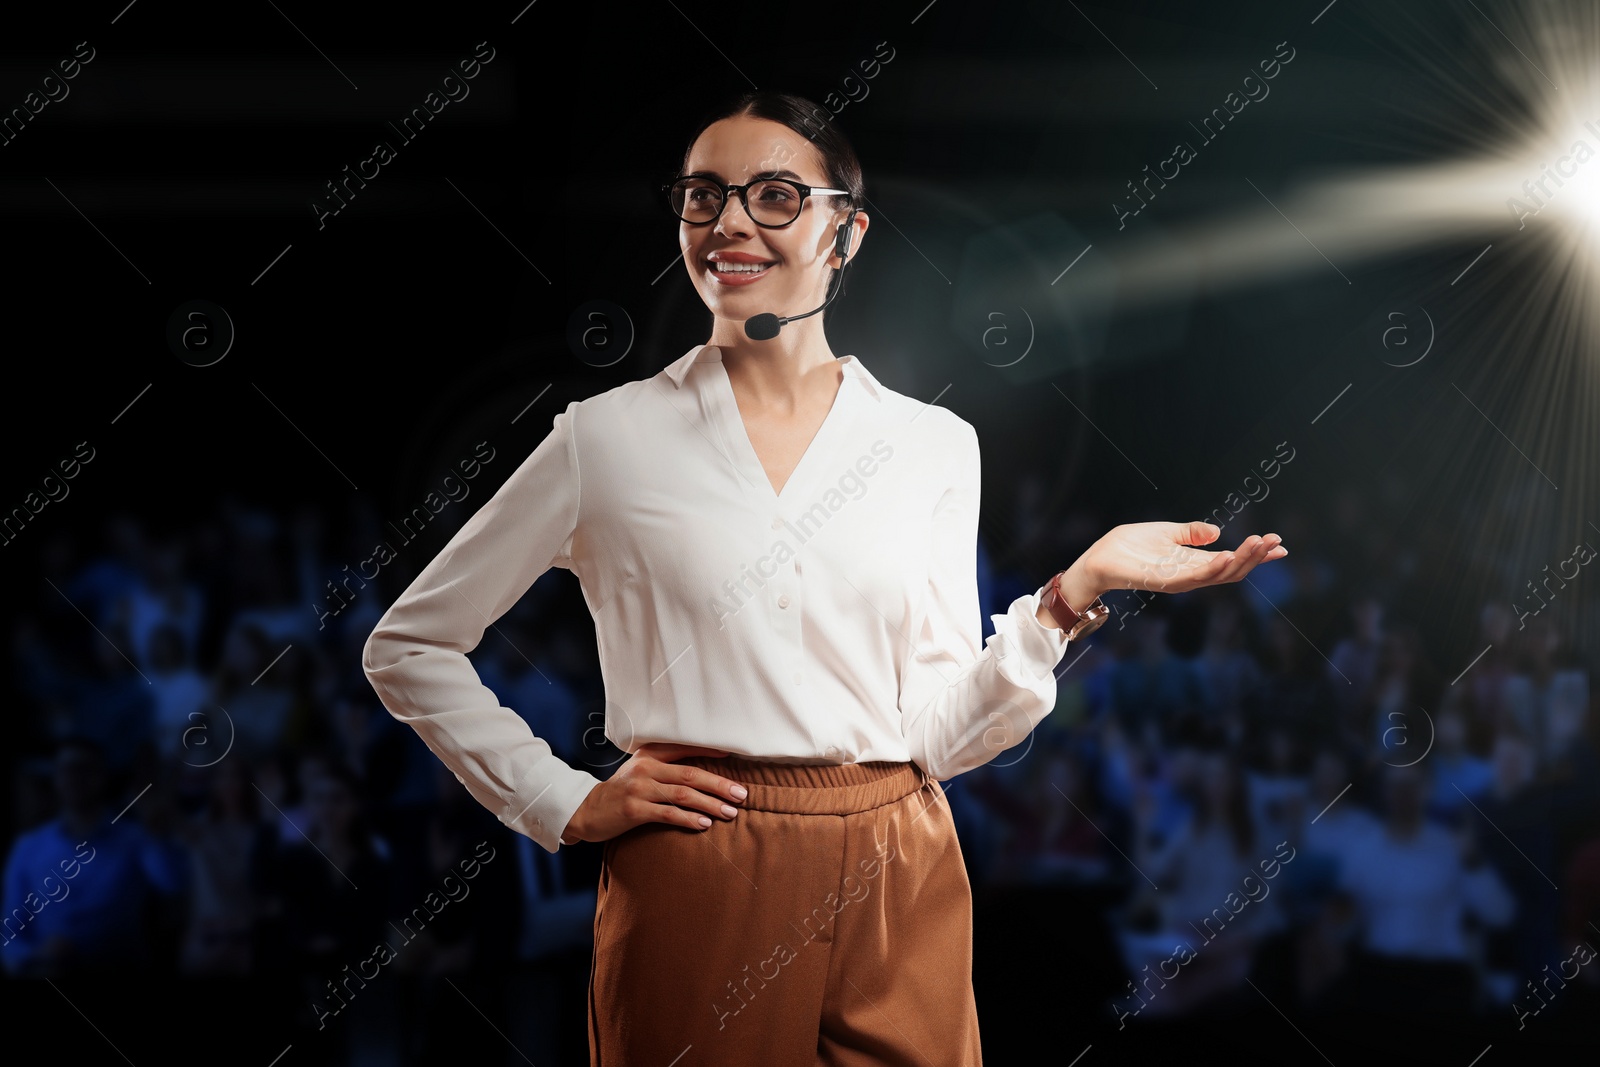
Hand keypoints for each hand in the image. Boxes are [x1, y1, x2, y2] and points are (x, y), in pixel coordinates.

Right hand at [559, 742, 748, 843]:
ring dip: (710, 804)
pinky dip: (689, 819)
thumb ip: (666, 767)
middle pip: (691, 774)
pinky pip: (668, 814)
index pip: (686, 748)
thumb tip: (705, 774)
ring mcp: (639, 789)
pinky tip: (704, 824)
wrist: (585, 809)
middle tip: (742, 794)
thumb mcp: (640, 770)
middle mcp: (645, 768)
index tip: (735, 756)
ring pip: (683, 795)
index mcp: (649, 754)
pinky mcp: (633, 810)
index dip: (711, 751)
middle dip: (720, 784)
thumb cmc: (620, 790)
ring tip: (730, 812)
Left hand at [1083, 521, 1284, 595]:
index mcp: (1194, 562)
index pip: (1232, 561)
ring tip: (1259, 544)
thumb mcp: (1168, 532)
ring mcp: (1180, 580)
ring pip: (1218, 574)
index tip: (1280, 545)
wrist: (1100, 557)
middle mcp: (1191, 575)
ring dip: (1241, 560)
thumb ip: (1192, 532)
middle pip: (1232, 570)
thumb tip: (1217, 532)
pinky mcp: (1164, 581)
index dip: (1256, 554)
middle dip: (1256, 557)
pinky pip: (1193, 576)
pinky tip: (1227, 556)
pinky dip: (1212, 568)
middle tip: (1276, 542)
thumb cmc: (1131, 546)